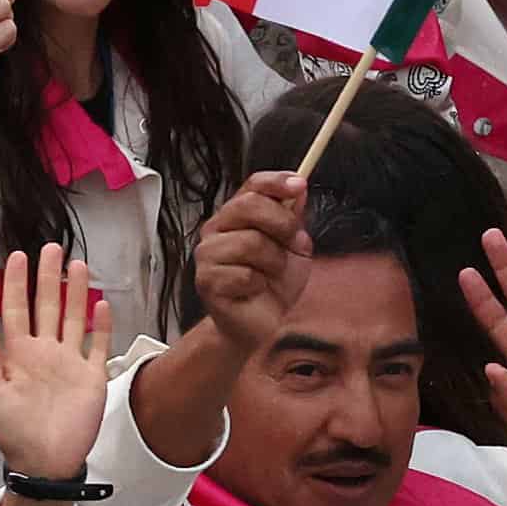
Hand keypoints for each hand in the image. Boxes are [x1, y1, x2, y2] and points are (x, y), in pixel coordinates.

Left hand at [0, 250, 113, 481]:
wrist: (46, 462)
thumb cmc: (15, 432)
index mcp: (19, 355)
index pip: (16, 310)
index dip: (15, 284)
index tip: (17, 257)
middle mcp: (45, 352)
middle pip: (47, 306)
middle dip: (47, 277)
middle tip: (51, 248)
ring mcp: (70, 362)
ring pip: (73, 318)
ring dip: (75, 292)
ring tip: (77, 265)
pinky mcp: (92, 376)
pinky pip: (97, 345)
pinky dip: (101, 325)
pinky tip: (101, 304)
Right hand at [189, 171, 314, 354]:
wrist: (261, 323)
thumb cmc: (273, 284)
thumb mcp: (294, 247)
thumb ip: (294, 218)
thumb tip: (298, 188)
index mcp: (238, 215)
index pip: (253, 185)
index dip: (276, 182)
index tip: (299, 184)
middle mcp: (218, 229)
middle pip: (248, 205)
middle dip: (281, 223)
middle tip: (293, 243)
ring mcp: (208, 254)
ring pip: (250, 242)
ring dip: (273, 262)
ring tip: (271, 274)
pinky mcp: (207, 280)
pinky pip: (245, 274)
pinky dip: (260, 284)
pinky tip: (255, 290)